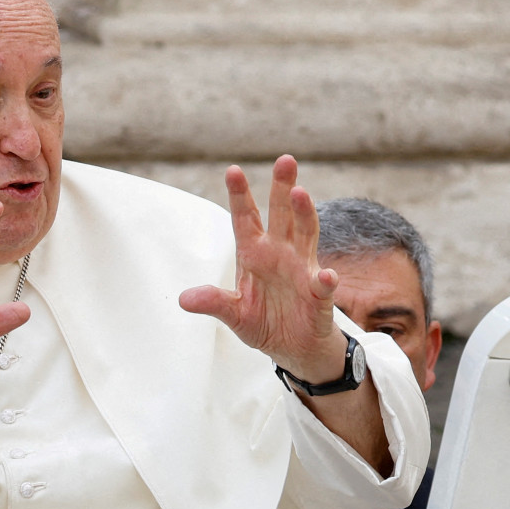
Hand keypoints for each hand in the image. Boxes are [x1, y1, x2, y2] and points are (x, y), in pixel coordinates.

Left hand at [179, 155, 345, 380]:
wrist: (293, 348)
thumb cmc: (264, 322)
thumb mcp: (233, 314)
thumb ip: (214, 303)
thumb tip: (184, 299)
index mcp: (254, 254)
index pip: (245, 219)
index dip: (239, 196)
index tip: (232, 170)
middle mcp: (280, 254)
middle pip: (282, 215)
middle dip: (282, 188)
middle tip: (284, 160)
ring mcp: (302, 271)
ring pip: (305, 235)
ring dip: (304, 215)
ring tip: (300, 194)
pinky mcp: (318, 296)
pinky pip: (322, 286)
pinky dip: (325, 281)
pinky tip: (326, 276)